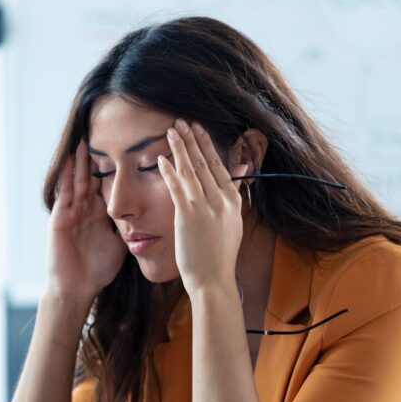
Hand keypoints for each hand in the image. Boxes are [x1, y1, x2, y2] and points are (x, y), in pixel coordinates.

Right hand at [46, 139, 127, 300]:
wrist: (78, 288)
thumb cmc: (98, 269)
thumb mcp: (120, 243)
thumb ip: (131, 227)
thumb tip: (155, 218)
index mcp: (99, 212)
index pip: (109, 182)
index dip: (117, 165)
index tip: (129, 146)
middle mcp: (85, 207)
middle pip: (93, 175)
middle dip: (99, 155)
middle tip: (104, 131)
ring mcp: (71, 211)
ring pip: (78, 179)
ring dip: (81, 159)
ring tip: (86, 137)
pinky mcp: (59, 218)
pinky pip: (64, 192)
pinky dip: (66, 175)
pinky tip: (70, 159)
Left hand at [157, 119, 248, 296]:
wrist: (213, 280)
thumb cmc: (218, 258)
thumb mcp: (232, 225)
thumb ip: (232, 199)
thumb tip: (239, 174)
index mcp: (233, 202)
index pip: (220, 166)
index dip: (208, 146)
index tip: (199, 130)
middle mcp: (222, 201)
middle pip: (206, 163)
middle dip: (193, 140)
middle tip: (183, 121)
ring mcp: (206, 208)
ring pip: (192, 170)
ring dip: (181, 148)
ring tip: (172, 130)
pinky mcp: (189, 216)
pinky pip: (177, 188)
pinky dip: (169, 171)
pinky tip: (161, 158)